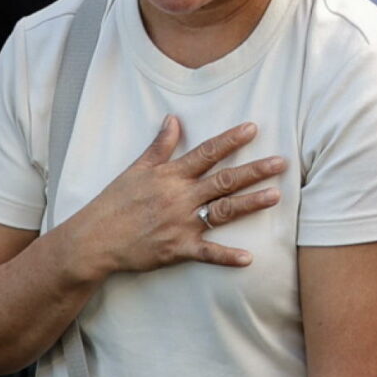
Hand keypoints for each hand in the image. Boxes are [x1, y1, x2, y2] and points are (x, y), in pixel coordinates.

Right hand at [61, 116, 288, 279]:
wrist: (94, 240)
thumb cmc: (114, 202)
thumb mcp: (136, 169)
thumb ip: (159, 146)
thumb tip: (174, 118)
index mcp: (170, 175)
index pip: (207, 153)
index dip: (230, 140)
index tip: (253, 128)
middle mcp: (180, 197)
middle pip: (224, 180)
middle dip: (254, 170)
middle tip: (281, 162)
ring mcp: (181, 224)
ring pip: (223, 211)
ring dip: (250, 203)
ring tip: (275, 195)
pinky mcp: (178, 249)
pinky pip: (207, 254)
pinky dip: (227, 257)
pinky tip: (249, 258)